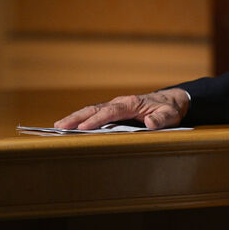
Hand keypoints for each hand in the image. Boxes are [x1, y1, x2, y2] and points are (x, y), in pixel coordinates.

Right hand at [53, 88, 189, 129]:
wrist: (170, 101)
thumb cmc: (169, 109)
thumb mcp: (170, 115)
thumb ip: (161, 119)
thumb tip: (150, 123)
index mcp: (131, 103)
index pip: (111, 111)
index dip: (97, 120)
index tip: (84, 127)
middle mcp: (120, 102)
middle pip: (95, 109)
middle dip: (77, 117)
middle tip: (59, 126)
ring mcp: (115, 106)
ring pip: (92, 111)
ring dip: (75, 118)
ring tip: (58, 127)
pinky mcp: (113, 112)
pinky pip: (95, 115)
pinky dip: (82, 119)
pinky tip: (71, 127)